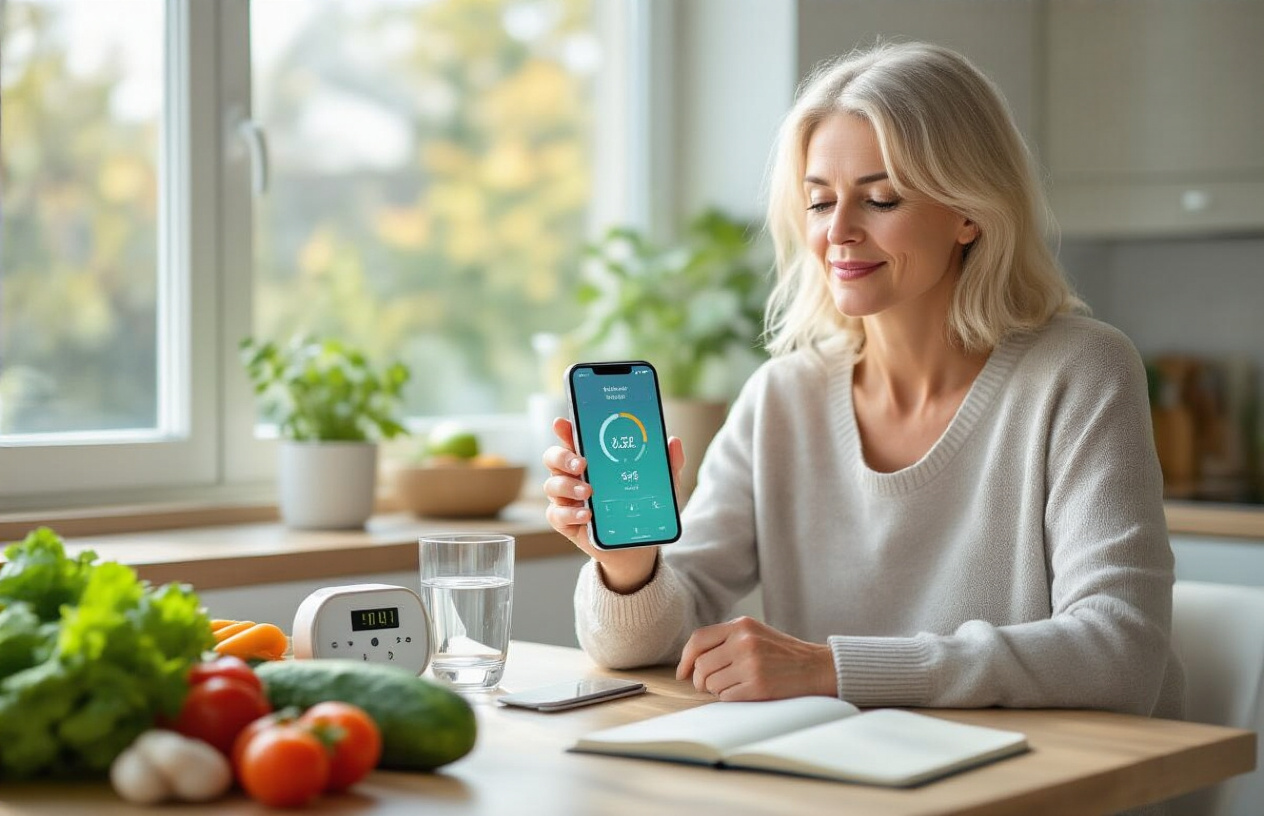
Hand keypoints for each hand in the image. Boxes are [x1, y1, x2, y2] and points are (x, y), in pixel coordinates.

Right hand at [541, 416, 684, 592]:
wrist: (637, 544)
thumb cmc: (642, 506)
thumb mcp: (660, 485)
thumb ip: (668, 463)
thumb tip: (673, 441)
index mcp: (591, 460)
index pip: (572, 439)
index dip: (564, 430)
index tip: (562, 423)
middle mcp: (573, 476)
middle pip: (554, 458)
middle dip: (562, 456)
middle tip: (582, 463)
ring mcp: (567, 498)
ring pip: (552, 485)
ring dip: (567, 485)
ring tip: (588, 491)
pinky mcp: (566, 522)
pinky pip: (557, 514)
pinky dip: (569, 513)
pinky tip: (587, 514)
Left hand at [676, 617, 836, 700]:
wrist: (816, 667)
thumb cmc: (782, 653)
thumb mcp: (755, 633)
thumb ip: (727, 639)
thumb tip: (692, 661)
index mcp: (741, 625)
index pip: (698, 639)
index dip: (685, 659)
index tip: (682, 673)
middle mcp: (744, 641)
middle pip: (702, 665)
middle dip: (700, 680)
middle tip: (707, 686)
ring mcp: (751, 663)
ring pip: (712, 684)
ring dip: (717, 690)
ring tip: (734, 685)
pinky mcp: (758, 685)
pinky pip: (726, 697)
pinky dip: (730, 698)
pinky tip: (745, 692)